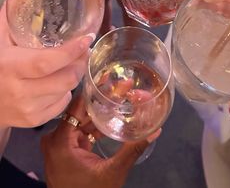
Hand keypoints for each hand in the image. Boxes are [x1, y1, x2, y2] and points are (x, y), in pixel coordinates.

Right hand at [0, 3, 92, 127]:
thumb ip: (10, 11)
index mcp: (12, 67)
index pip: (47, 62)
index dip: (71, 51)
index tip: (88, 37)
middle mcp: (21, 91)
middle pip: (65, 79)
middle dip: (80, 62)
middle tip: (84, 50)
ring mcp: (28, 110)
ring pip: (67, 91)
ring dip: (74, 75)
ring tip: (71, 63)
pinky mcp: (34, 121)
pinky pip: (62, 104)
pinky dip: (66, 91)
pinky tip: (58, 81)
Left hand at [42, 95, 160, 187]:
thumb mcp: (112, 172)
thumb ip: (132, 149)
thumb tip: (155, 130)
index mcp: (60, 140)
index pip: (77, 105)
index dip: (95, 90)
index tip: (111, 77)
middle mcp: (54, 137)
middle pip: (79, 110)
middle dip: (101, 98)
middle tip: (122, 85)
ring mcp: (59, 144)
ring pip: (80, 119)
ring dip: (99, 111)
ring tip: (120, 96)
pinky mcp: (65, 149)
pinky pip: (80, 130)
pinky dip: (94, 125)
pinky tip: (110, 115)